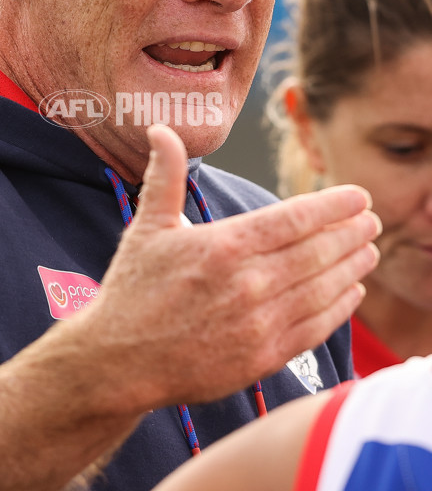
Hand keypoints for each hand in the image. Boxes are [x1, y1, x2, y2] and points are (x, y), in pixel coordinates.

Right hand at [83, 124, 379, 408]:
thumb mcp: (146, 226)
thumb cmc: (132, 291)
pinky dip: (339, 309)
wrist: (118, 362)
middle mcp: (246, 284)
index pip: (294, 219)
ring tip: (370, 251)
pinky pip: (313, 329)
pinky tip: (351, 293)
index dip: (333, 206)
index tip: (358, 197)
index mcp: (222, 246)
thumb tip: (161, 129)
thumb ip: (165, 176)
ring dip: (352, 268)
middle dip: (351, 233)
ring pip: (322, 290)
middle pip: (317, 252)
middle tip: (372, 220)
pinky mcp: (261, 359)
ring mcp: (257, 324)